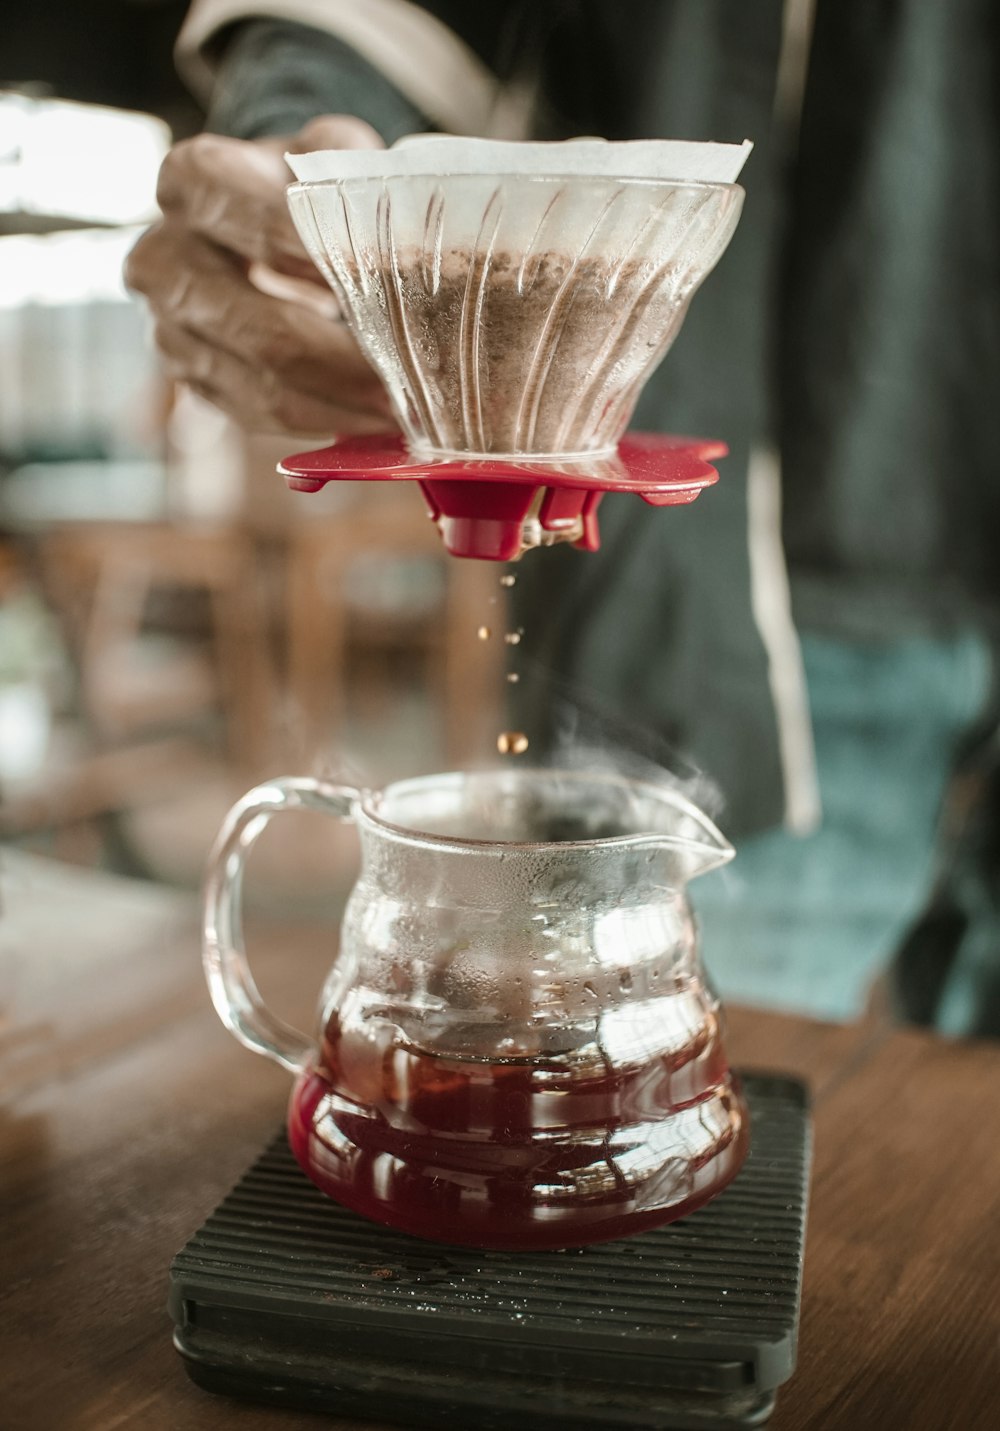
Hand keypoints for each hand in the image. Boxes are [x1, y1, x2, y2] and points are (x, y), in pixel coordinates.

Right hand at [125, 115, 395, 436]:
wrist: (264, 225)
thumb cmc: (310, 187)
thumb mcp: (339, 158)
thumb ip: (369, 190)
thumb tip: (428, 257)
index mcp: (193, 180)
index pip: (257, 222)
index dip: (325, 256)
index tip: (395, 283)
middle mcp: (163, 255)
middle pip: (263, 329)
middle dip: (350, 360)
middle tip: (419, 377)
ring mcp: (169, 326)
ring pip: (265, 385)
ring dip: (346, 403)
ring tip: (409, 408)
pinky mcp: (192, 378)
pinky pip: (261, 414)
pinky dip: (325, 419)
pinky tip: (372, 417)